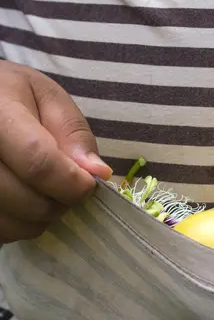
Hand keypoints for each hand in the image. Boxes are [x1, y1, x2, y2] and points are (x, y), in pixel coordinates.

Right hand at [0, 61, 112, 242]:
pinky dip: (19, 225)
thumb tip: (98, 173)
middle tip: (71, 189)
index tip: (90, 184)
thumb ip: (72, 132)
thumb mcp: (47, 97)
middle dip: (60, 202)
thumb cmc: (11, 94)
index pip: (38, 162)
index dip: (71, 182)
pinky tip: (23, 202)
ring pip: (10, 223)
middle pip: (24, 199)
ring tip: (47, 193)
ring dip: (40, 218)